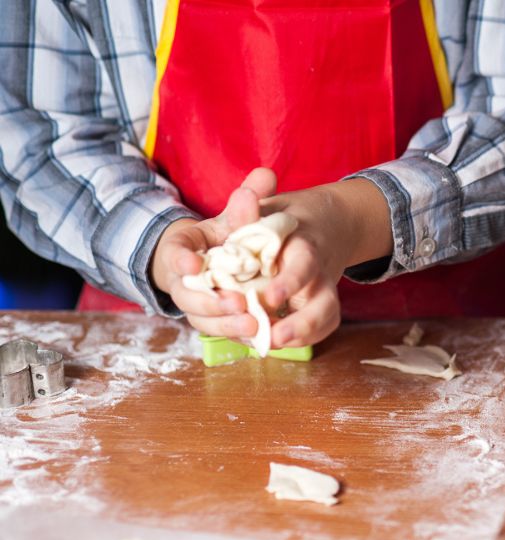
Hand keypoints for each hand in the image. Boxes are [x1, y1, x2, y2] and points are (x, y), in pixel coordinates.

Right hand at [151, 168, 277, 336]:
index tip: (192, 263)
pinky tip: (258, 337)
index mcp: (182, 250)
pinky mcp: (211, 321)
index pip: (175, 253)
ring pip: (202, 319)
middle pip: (188, 295)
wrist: (213, 263)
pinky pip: (219, 333)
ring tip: (252, 323)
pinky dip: (237, 336)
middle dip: (211, 301)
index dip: (181, 259)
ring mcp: (195, 304)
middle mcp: (184, 281)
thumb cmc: (224, 238)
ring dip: (226, 324)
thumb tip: (267, 175)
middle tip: (237, 302)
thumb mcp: (234, 218)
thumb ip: (247, 201)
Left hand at [258, 177, 392, 347]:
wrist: (326, 224)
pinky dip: (304, 338)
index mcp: (306, 246)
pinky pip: (322, 325)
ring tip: (271, 345)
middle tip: (274, 337)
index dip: (291, 282)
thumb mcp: (268, 207)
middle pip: (324, 302)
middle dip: (303, 324)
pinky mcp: (321, 304)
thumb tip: (244, 194)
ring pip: (326, 318)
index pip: (305, 265)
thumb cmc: (286, 217)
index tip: (271, 298)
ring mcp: (324, 290)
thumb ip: (252, 208)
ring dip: (303, 336)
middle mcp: (320, 272)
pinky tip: (275, 343)